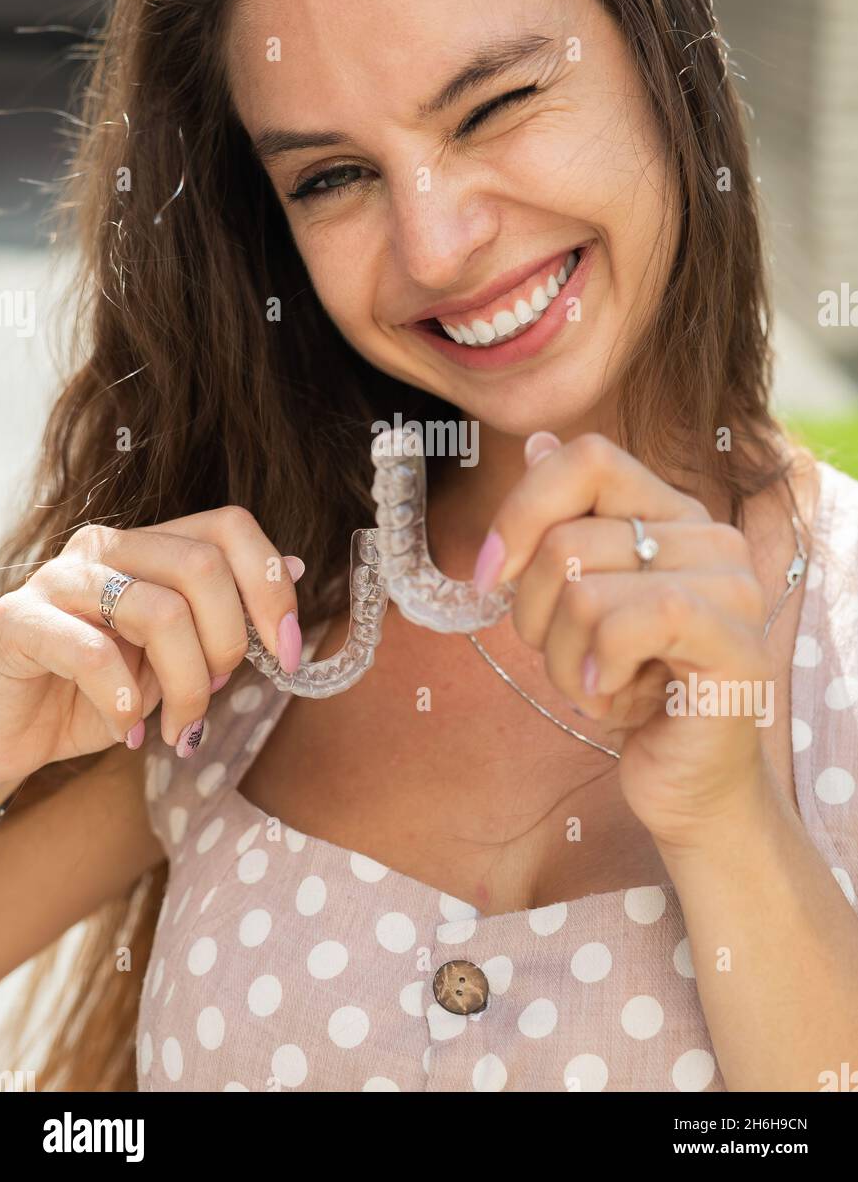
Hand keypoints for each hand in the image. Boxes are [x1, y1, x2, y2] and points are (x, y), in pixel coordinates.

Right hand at [0, 507, 304, 782]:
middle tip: (214, 693)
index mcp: (148, 545)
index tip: (288, 652)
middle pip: (203, 566)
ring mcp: (58, 579)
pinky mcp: (16, 620)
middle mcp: (105, 547)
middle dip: (228, 642)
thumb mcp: (173, 658)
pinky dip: (123, 701)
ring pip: (159, 611)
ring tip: (174, 726)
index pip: (230, 527)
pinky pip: (93, 653)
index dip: (271, 587)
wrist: (9, 732)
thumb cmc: (95, 692)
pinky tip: (126, 729)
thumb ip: (223, 613)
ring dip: (184, 685)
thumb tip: (292, 566)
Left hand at [473, 432, 773, 848]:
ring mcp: (732, 588)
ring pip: (584, 591)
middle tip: (567, 659)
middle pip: (568, 537)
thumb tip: (538, 442)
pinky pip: (628, 625)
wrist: (688, 782)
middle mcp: (709, 537)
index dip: (521, 510)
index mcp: (670, 514)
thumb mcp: (576, 602)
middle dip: (534, 616)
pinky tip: (615, 700)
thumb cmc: (631, 688)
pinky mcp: (737, 646)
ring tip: (597, 687)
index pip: (587, 458)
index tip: (487, 576)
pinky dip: (597, 674)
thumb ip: (564, 523)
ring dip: (564, 661)